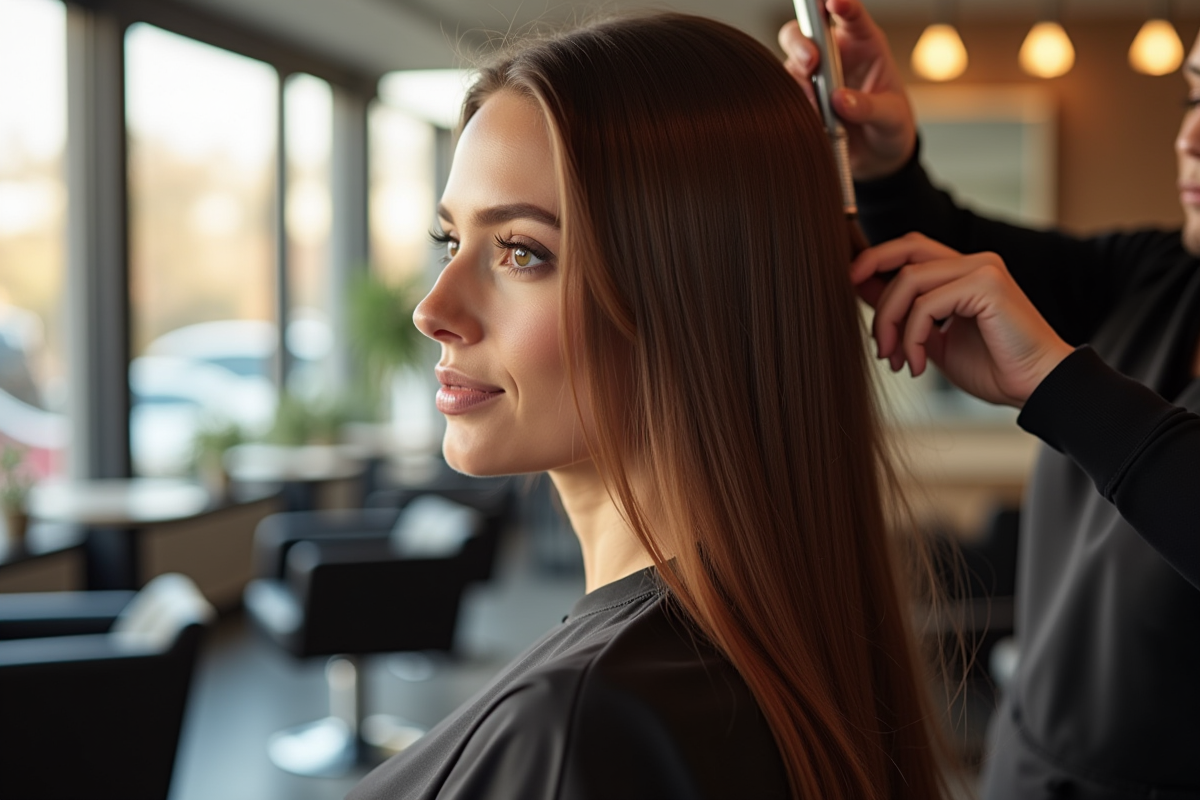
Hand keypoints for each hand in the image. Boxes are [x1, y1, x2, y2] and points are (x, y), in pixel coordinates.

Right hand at [778, 0, 916, 179]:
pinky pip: (787, 94)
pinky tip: (810, 116)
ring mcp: (815, 77)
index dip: (842, 5)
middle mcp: (835, 54)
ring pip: (791, 63)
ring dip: (798, 80)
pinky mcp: (802, 99)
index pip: (852, 15)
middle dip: (802, 43)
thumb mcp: (891, 117)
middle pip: (805, 32)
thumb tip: (840, 100)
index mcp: (865, 44)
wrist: (878, 157)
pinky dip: (794, 104)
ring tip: (814, 103)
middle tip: (811, 62)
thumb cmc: (890, 126)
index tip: (835, 2)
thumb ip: (869, 107)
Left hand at [851, 233, 1073, 407]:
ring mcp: (983, 269)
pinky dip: (912, 336)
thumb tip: (863, 292)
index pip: (911, 250)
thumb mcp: (935, 339)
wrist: (1036, 388)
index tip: (849, 287)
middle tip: (866, 328)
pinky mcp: (987, 285)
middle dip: (872, 280)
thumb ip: (907, 316)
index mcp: (964, 271)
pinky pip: (927, 304)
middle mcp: (975, 262)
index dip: (875, 262)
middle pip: (906, 251)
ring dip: (890, 324)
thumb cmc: (994, 368)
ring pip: (909, 280)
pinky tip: (919, 364)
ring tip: (895, 360)